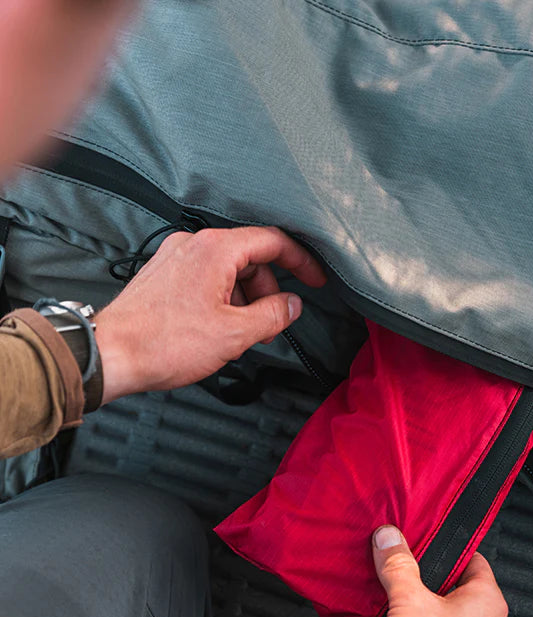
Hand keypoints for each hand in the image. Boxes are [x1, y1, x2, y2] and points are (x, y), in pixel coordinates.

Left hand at [94, 226, 325, 403]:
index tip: (315, 280)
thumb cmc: (164, 343)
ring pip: (229, 269)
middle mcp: (194, 244)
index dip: (301, 261)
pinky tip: (218, 328)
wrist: (110, 354)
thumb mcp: (235, 333)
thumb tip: (293, 305)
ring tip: (241, 334)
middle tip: (271, 325)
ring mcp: (176, 257)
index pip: (273, 241)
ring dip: (245, 299)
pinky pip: (206, 277)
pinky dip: (223, 299)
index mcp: (215, 249)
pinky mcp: (164, 274)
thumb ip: (273, 315)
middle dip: (268, 291)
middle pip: (251, 258)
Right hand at [372, 525, 507, 616]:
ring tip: (394, 599)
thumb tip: (390, 537)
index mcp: (486, 597)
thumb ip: (398, 567)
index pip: (470, 557)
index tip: (422, 542)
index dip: (445, 548)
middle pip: (451, 585)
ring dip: (417, 607)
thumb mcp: (411, 600)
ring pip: (440, 612)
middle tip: (402, 570)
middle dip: (424, 579)